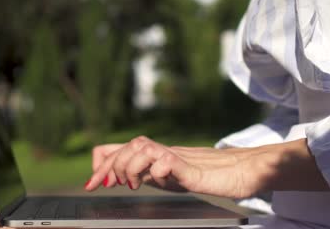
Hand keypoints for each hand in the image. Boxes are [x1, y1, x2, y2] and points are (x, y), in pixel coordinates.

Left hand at [85, 136, 329, 198]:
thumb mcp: (165, 174)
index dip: (102, 162)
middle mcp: (164, 151)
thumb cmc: (204, 173)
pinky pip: (171, 161)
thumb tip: (117, 173)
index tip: (91, 184)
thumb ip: (144, 170)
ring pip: (145, 147)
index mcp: (155, 154)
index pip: (122, 148)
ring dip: (130, 165)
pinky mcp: (194, 167)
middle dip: (110, 165)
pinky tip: (156, 176)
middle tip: (106, 185)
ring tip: (132, 183)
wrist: (238, 171)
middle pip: (130, 145)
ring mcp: (178, 157)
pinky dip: (158, 166)